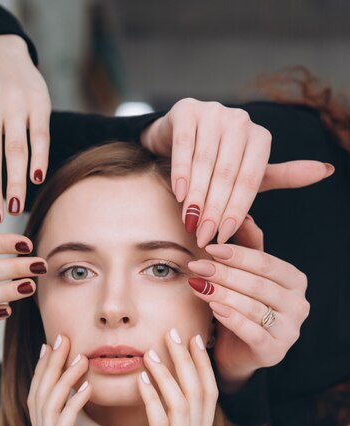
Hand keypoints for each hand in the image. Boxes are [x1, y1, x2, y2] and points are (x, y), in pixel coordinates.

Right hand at [27, 335, 126, 425]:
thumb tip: (87, 404)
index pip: (43, 398)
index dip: (48, 370)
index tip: (59, 343)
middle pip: (39, 396)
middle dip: (50, 366)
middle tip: (62, 338)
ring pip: (47, 408)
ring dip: (62, 379)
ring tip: (79, 357)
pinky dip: (73, 404)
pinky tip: (87, 387)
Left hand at [124, 329, 216, 425]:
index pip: (209, 394)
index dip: (202, 365)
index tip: (193, 339)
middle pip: (200, 392)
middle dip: (188, 360)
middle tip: (175, 332)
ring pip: (183, 403)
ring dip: (169, 373)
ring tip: (153, 350)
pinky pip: (160, 423)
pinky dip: (153, 397)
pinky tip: (142, 379)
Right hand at [141, 98, 333, 245]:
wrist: (178, 140)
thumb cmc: (217, 163)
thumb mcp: (248, 174)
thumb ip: (283, 175)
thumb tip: (327, 170)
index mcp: (260, 137)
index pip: (250, 180)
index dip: (236, 209)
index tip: (223, 235)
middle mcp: (240, 121)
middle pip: (227, 173)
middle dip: (214, 208)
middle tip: (205, 235)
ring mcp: (214, 112)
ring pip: (206, 161)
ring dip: (197, 195)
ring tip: (190, 221)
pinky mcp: (187, 110)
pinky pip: (185, 146)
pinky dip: (182, 172)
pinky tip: (179, 193)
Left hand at [187, 217, 309, 388]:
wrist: (238, 350)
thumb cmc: (243, 306)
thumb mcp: (246, 276)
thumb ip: (249, 247)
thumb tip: (245, 215)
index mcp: (295, 281)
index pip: (266, 263)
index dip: (238, 254)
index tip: (209, 247)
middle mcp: (299, 305)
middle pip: (259, 285)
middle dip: (225, 273)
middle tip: (197, 265)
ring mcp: (289, 330)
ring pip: (254, 307)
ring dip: (223, 294)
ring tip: (198, 285)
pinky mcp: (274, 351)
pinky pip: (252, 332)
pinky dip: (232, 318)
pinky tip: (213, 307)